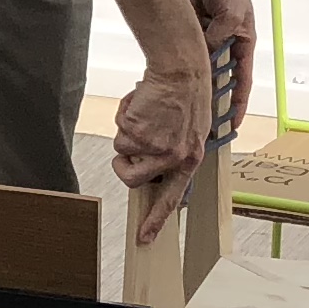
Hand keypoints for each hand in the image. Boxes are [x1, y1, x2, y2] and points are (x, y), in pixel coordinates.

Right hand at [112, 58, 212, 241]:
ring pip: (121, 152)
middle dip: (123, 162)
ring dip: (125, 134)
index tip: (144, 238)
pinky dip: (123, 116)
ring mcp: (155, 145)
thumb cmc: (186, 96)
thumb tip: (150, 171)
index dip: (155, 220)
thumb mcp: (190, 131)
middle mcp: (173, 157)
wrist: (181, 69)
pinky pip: (118, 132)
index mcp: (190, 159)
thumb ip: (173, 154)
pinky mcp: (139, 131)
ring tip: (143, 114)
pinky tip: (141, 103)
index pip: (170, 198)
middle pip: (132, 179)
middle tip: (128, 143)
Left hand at [183, 0, 256, 139]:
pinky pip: (182, 50)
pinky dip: (175, 60)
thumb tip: (201, 57)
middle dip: (210, 98)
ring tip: (180, 104)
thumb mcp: (231, 15)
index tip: (233, 124)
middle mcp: (225, 43)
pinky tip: (166, 76)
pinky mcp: (189, 29)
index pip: (242, 81)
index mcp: (242, 42)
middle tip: (200, 121)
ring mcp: (206, 37)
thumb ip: (217, 38)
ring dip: (190, 81)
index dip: (238, 103)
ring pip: (197, 67)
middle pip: (217, 77)